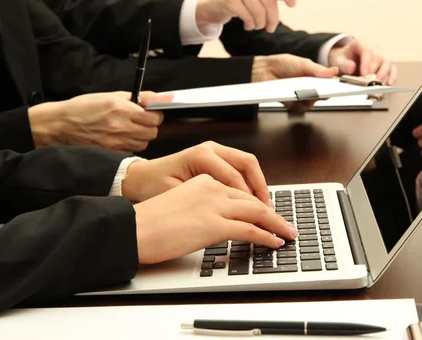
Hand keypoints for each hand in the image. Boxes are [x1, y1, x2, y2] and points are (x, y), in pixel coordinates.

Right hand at [29, 91, 171, 152]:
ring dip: (141, 137)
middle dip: (150, 126)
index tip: (149, 113)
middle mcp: (120, 127)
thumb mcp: (111, 96)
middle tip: (140, 121)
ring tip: (128, 130)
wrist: (59, 125)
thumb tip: (164, 97)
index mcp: (121, 109)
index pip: (155, 117)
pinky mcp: (111, 153)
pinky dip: (130, 145)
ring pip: (144, 143)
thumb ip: (139, 97)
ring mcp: (115, 142)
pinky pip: (131, 151)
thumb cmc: (83, 108)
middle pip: (152, 132)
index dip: (155, 115)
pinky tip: (120, 138)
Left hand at [122, 141, 269, 203]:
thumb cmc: (153, 186)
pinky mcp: (215, 159)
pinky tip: (250, 201)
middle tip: (268, 210)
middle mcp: (211, 149)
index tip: (258, 217)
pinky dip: (248, 184)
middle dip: (261, 188)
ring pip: (247, 164)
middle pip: (248, 164)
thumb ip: (204, 202)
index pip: (234, 177)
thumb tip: (232, 214)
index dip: (248, 199)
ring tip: (264, 207)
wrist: (139, 178)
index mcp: (201, 155)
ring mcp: (214, 151)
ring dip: (257, 185)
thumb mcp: (177, 196)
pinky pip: (239, 168)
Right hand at [134, 175, 298, 263]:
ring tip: (287, 233)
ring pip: (257, 211)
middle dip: (273, 213)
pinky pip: (250, 229)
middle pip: (253, 198)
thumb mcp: (180, 202)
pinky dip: (266, 236)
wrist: (134, 227)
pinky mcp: (214, 224)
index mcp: (204, 179)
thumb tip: (215, 219)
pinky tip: (274, 242)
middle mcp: (213, 187)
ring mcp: (215, 205)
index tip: (268, 212)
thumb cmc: (150, 220)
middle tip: (286, 224)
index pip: (240, 189)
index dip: (258, 202)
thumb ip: (201, 205)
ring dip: (276, 224)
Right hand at [196, 0, 295, 32]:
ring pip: (259, 12)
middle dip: (273, 18)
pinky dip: (250, 25)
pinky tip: (247, 24)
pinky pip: (248, 17)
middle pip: (270, 1)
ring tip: (256, 25)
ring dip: (260, 23)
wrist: (212, 2)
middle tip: (271, 27)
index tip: (292, 4)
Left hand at [252, 54, 337, 112]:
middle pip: (322, 97)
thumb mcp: (303, 64)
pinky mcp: (291, 105)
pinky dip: (298, 104)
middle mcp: (310, 90)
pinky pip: (299, 109)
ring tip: (304, 91)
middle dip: (323, 94)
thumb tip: (334, 71)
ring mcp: (301, 98)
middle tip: (321, 89)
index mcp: (315, 78)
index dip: (336, 88)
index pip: (330, 86)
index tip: (339, 87)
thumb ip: (318, 69)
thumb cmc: (283, 64)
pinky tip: (294, 96)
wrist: (264, 70)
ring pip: (311, 104)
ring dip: (309, 99)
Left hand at [328, 39, 397, 84]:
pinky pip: (392, 68)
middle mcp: (373, 48)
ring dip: (383, 73)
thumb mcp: (338, 60)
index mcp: (360, 44)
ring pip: (387, 62)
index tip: (364, 74)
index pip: (367, 50)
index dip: (367, 63)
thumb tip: (352, 68)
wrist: (345, 59)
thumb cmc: (342, 59)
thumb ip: (344, 64)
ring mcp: (380, 55)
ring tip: (377, 82)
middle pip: (377, 58)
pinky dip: (392, 75)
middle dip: (373, 72)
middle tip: (367, 83)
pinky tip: (389, 83)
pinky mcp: (385, 63)